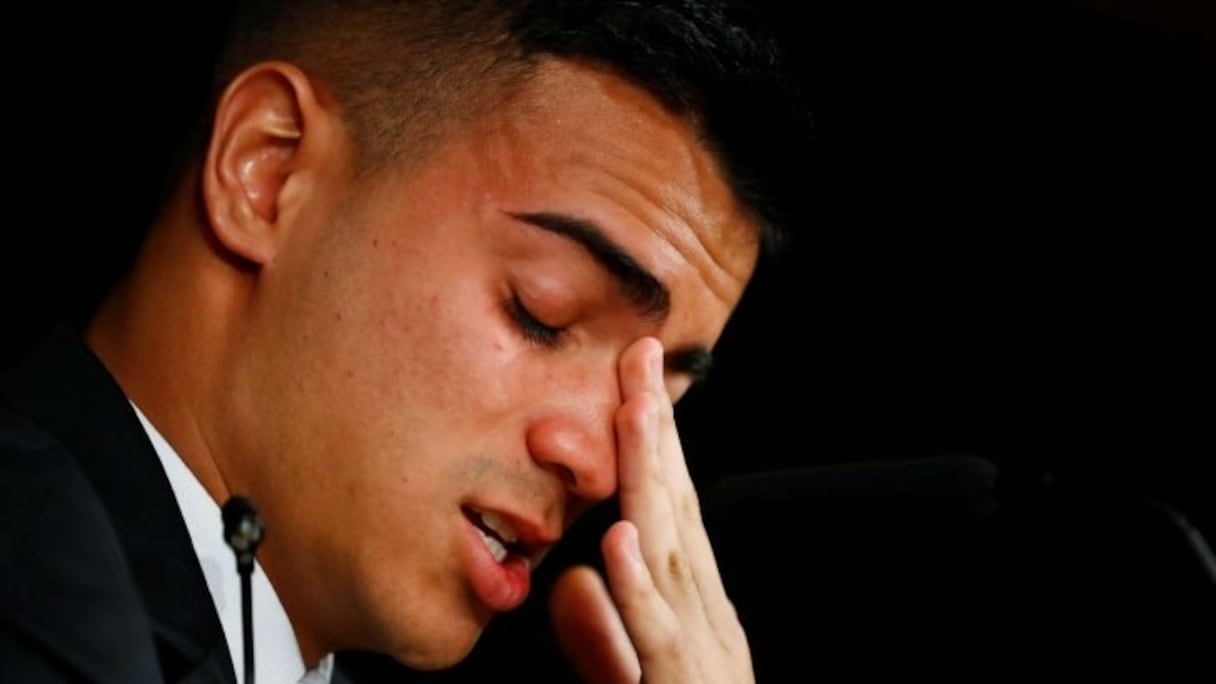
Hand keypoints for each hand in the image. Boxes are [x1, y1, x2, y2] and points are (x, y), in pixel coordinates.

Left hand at [549, 337, 752, 682]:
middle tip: (640, 361)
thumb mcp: (635, 676)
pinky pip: (656, 643)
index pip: (671, 509)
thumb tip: (574, 573)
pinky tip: (621, 543)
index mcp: (692, 610)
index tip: (636, 376)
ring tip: (636, 415)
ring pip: (671, 559)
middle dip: (658, 434)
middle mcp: (704, 621)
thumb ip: (604, 632)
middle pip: (676, 514)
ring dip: (653, 484)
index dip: (654, 440)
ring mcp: (698, 656)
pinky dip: (639, 591)